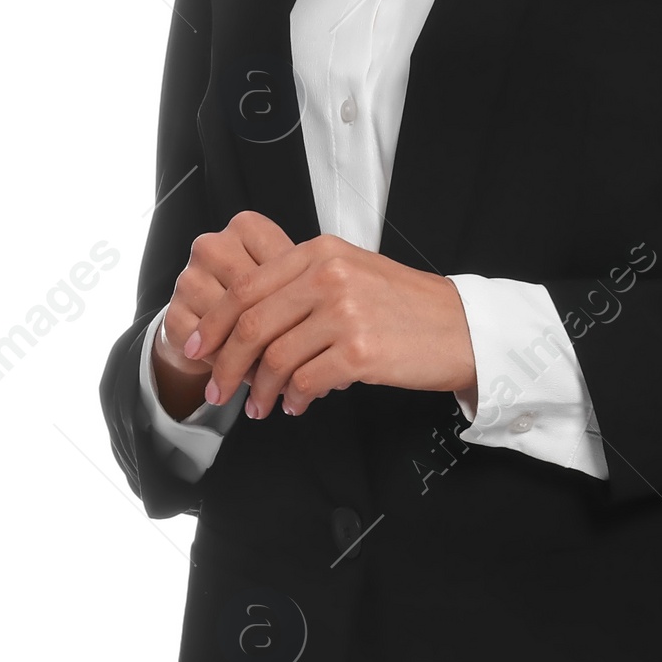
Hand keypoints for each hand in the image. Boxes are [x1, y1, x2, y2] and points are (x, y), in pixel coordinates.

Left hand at [155, 213, 477, 421]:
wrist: (463, 328)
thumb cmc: (408, 307)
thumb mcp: (353, 273)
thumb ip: (304, 285)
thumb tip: (253, 319)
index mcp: (319, 253)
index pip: (246, 288)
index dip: (213, 324)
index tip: (198, 349)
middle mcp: (328, 276)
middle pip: (251, 324)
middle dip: (226, 364)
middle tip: (217, 390)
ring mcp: (344, 312)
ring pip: (275, 357)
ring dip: (260, 390)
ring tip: (260, 407)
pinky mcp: (360, 350)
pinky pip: (306, 380)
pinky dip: (293, 398)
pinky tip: (295, 406)